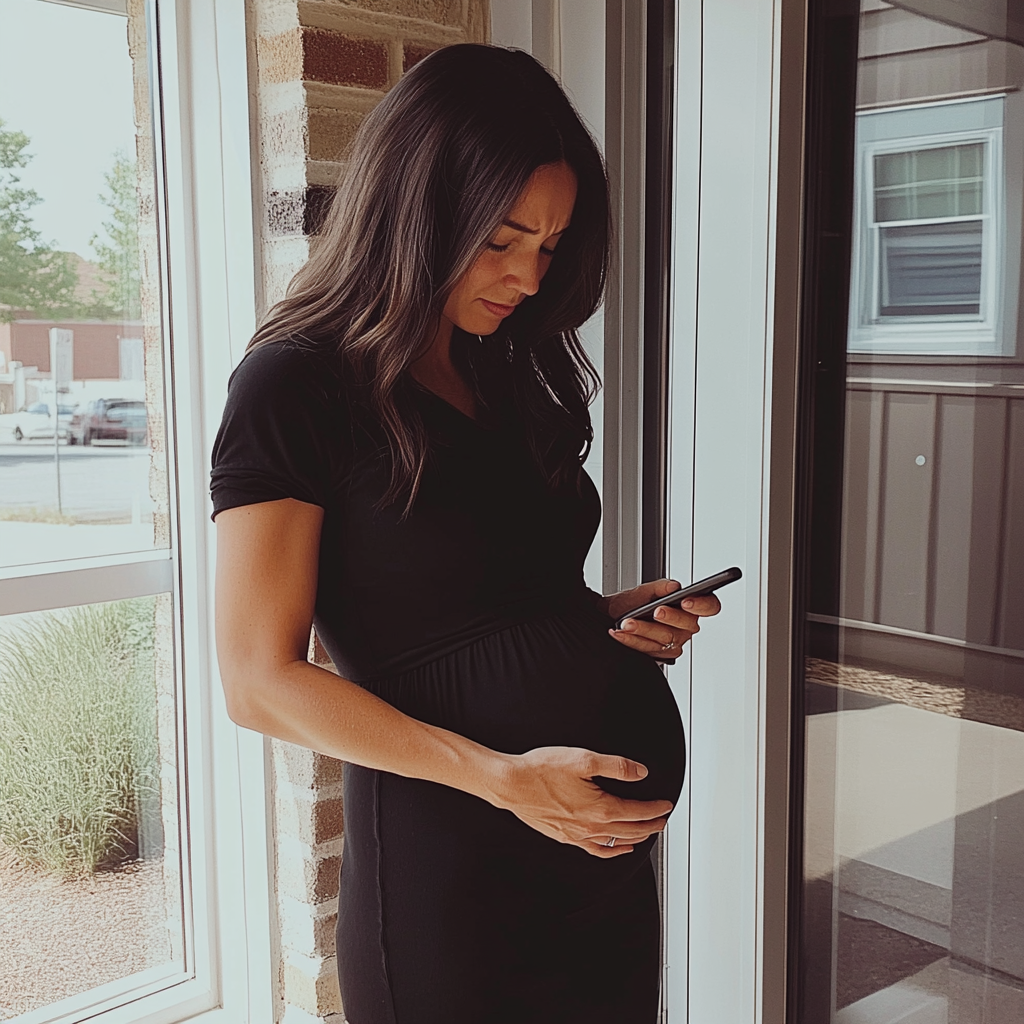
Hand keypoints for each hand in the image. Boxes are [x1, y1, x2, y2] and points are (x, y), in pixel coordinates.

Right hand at [493, 746, 672, 857]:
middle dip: (651, 825)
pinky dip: (612, 850)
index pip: (637, 812)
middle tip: (662, 820)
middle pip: (631, 830)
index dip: (656, 809)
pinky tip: (617, 847)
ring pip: (616, 842)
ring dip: (636, 838)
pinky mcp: (564, 837)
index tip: (666, 805)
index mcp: (600, 808)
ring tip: (646, 832)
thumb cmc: (541, 771)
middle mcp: (590, 827)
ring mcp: (577, 835)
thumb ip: (616, 766)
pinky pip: (596, 850)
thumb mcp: (583, 759)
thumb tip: (640, 772)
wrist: (511, 784)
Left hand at [605, 579, 720, 659]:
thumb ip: (658, 587)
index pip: (709, 606)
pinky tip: (621, 633)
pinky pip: (651, 651)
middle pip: (687, 625)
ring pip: (666, 639)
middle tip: (655, 611)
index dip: (702, 605)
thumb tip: (673, 587)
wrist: (612, 619)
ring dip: (643, 630)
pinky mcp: (663, 655)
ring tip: (626, 623)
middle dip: (669, 617)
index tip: (686, 601)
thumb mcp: (642, 591)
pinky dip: (633, 641)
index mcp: (690, 605)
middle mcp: (686, 625)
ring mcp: (676, 642)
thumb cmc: (631, 604)